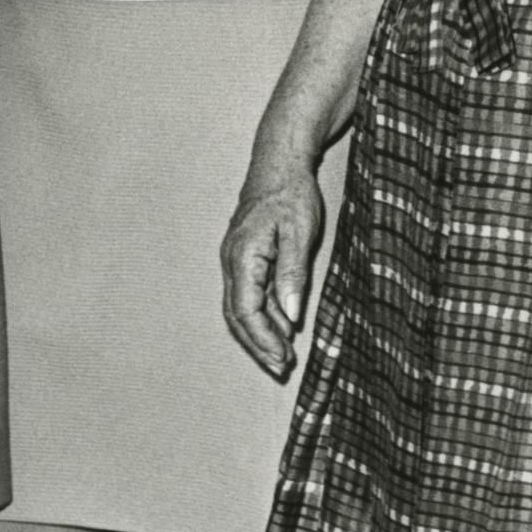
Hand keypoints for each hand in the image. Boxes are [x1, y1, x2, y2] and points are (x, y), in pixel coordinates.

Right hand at [222, 163, 325, 379]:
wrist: (279, 163)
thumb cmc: (290, 193)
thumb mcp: (299, 232)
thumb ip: (292, 274)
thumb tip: (290, 316)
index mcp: (243, 256)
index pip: (245, 310)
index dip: (262, 339)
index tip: (281, 359)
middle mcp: (232, 261)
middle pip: (237, 314)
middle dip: (257, 344)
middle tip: (280, 367)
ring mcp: (236, 259)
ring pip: (241, 307)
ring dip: (260, 333)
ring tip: (283, 355)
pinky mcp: (247, 257)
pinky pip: (250, 293)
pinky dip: (264, 315)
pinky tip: (283, 327)